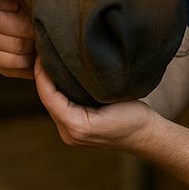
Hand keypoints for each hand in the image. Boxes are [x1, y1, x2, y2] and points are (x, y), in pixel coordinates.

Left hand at [33, 58, 156, 150]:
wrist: (147, 135)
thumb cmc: (134, 115)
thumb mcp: (111, 96)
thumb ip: (87, 87)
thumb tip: (66, 66)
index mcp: (77, 126)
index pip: (49, 96)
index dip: (42, 75)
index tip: (41, 54)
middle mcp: (69, 134)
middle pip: (47, 101)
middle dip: (43, 78)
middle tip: (43, 53)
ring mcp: (72, 136)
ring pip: (52, 105)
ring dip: (49, 85)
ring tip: (49, 62)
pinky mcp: (76, 133)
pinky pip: (60, 110)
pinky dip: (57, 94)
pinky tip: (59, 78)